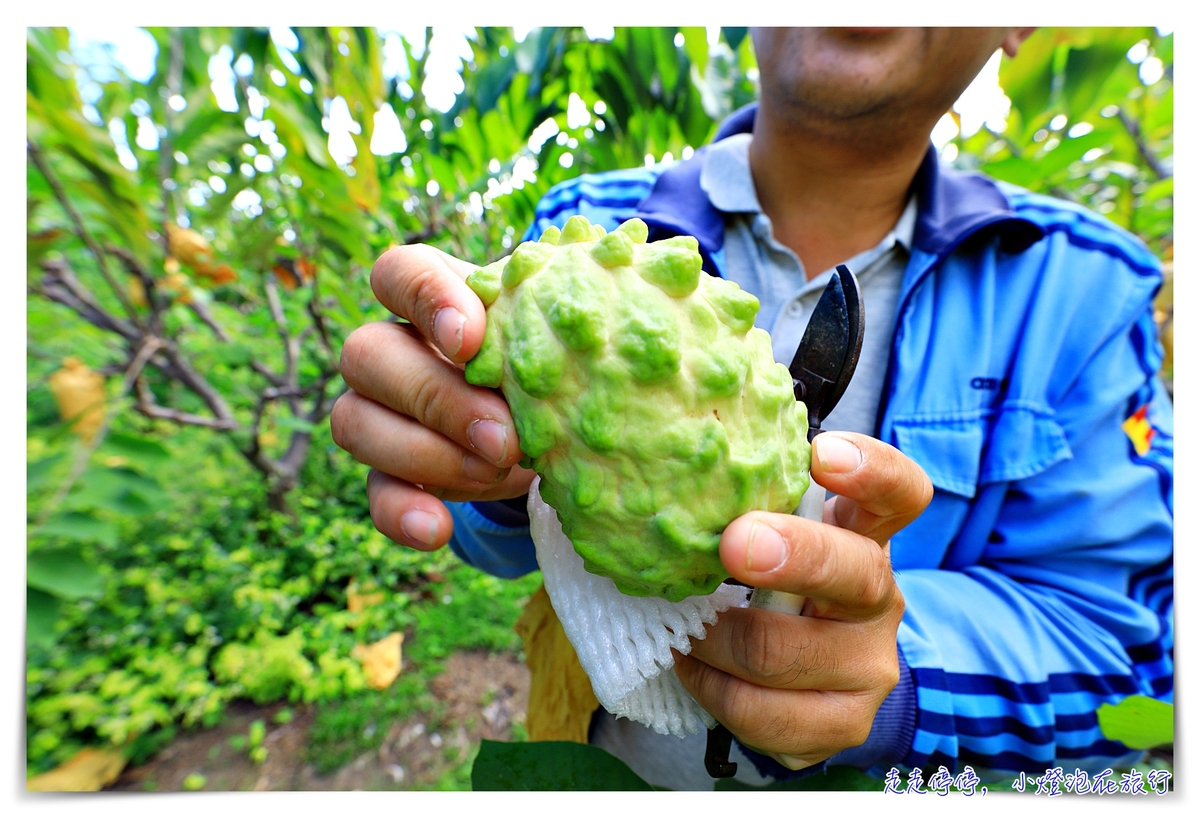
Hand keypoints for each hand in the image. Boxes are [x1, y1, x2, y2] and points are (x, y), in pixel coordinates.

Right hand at [331, 245, 534, 550]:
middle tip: (504, 436)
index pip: (399, 273)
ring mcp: (380, 412)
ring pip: (354, 421)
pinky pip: (373, 492)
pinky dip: (402, 513)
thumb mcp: (564, 343)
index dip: (424, 300)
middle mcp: (393, 348)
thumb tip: (595, 327)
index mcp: (437, 298)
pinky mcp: (389, 474)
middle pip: (366, 353)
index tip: (469, 341)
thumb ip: (559, 330)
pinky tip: (438, 530)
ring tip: (494, 471)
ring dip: (423, 452)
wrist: (559, 432)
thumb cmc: (560, 365)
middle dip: (437, 398)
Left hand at [673, 431, 931, 769]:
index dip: (870, 470)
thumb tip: (681, 474)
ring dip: (713, 637)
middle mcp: (881, 600)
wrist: (818, 678)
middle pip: (853, 573)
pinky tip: (690, 664)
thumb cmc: (784, 585)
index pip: (899, 493)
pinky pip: (759, 712)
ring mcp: (870, 668)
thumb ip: (758, 504)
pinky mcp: (843, 725)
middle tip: (732, 542)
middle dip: (791, 555)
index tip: (821, 454)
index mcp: (869, 535)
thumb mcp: (783, 537)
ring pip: (778, 653)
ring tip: (681, 624)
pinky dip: (709, 685)